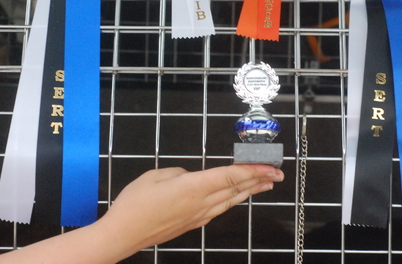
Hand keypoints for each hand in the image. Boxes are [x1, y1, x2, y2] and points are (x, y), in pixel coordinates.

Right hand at [96, 164, 283, 260]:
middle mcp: (201, 203)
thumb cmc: (135, 204)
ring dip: (250, 191)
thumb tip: (190, 176)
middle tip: (277, 174)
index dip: (253, 170)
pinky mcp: (193, 224)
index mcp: (193, 187)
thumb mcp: (155, 176)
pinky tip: (236, 196)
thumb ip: (178, 172)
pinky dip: (233, 199)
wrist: (123, 235)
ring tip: (265, 184)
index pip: (230, 176)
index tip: (270, 166)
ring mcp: (198, 216)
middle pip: (236, 189)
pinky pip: (219, 209)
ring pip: (231, 201)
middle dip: (259, 180)